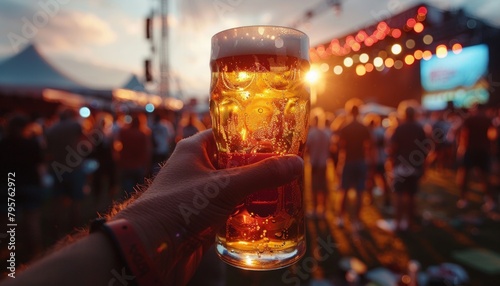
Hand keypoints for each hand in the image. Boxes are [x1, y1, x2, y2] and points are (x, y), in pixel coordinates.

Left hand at [114, 129, 303, 283]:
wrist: (148, 250)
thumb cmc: (176, 208)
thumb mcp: (224, 186)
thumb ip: (261, 175)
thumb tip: (296, 163)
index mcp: (196, 150)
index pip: (230, 134)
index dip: (254, 136)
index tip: (280, 140)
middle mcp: (198, 169)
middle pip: (237, 163)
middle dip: (261, 168)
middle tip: (288, 169)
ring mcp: (201, 195)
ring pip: (236, 188)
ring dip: (257, 192)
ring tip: (285, 192)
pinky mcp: (205, 218)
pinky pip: (232, 210)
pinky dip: (248, 213)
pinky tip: (268, 216)